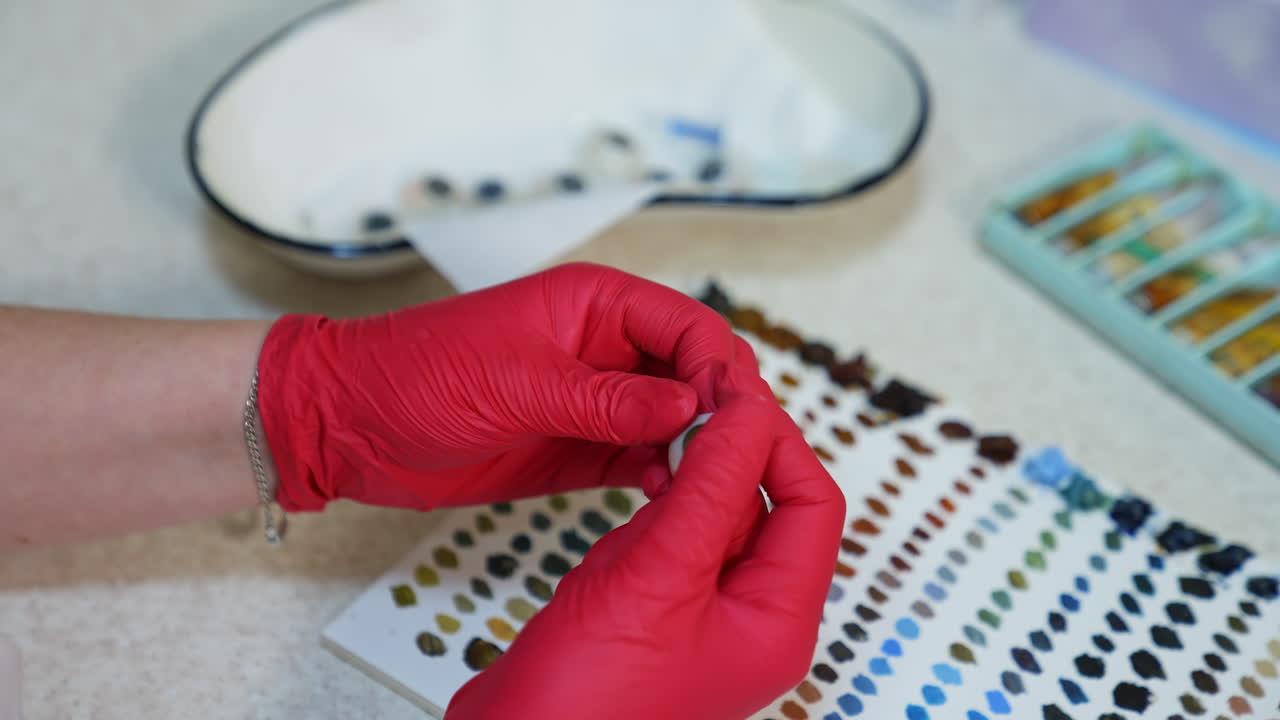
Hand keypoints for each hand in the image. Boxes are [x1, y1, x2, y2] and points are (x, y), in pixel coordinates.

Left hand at [256, 262, 767, 511]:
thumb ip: (606, 399)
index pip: (687, 325)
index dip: (717, 367)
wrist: (350, 426)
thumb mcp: (517, 382)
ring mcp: (596, 401)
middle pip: (694, 372)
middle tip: (731, 456)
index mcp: (595, 304)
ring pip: (676, 420)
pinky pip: (643, 458)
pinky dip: (666, 476)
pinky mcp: (580, 448)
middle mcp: (606, 349)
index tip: (731, 415)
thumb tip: (691, 406)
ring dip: (697, 448)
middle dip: (720, 409)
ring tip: (708, 485)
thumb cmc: (415, 375)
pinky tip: (672, 498)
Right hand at [445, 397, 845, 719]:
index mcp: (776, 618)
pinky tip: (634, 488)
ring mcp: (699, 612)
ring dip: (690, 473)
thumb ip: (712, 486)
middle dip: (731, 449)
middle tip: (693, 398)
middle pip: (767, 503)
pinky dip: (656, 504)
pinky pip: (672, 537)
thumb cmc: (586, 701)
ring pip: (714, 514)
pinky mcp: (653, 609)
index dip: (777, 439)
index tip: (734, 394)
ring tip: (660, 438)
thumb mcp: (660, 573)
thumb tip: (750, 413)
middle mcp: (747, 616)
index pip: (811, 503)